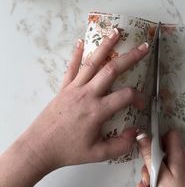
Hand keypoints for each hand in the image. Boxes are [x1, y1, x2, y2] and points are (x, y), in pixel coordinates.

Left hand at [20, 29, 148, 174]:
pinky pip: (72, 67)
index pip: (125, 96)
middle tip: (143, 46)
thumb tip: (136, 132)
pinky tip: (81, 41)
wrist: (39, 147)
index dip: (139, 97)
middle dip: (130, 57)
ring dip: (105, 46)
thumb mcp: (97, 154)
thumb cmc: (68, 151)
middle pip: (112, 70)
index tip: (141, 103)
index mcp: (97, 111)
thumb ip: (120, 145)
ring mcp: (74, 88)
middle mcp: (87, 94)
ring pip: (93, 62)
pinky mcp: (64, 88)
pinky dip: (77, 54)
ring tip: (116, 32)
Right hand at [136, 131, 184, 186]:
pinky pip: (170, 178)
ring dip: (153, 176)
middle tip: (146, 176)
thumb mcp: (159, 176)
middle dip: (151, 163)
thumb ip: (150, 155)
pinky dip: (160, 183)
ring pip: (166, 167)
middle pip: (165, 153)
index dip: (157, 139)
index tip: (146, 149)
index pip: (170, 135)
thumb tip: (143, 136)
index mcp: (180, 157)